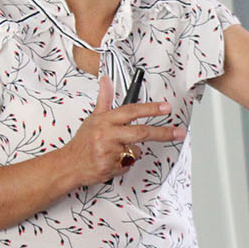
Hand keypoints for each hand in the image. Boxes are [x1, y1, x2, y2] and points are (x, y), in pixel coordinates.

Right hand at [65, 76, 187, 185]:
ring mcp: (109, 152)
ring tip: (117, 151)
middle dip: (163, 133)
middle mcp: (107, 135)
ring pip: (136, 151)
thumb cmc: (83, 142)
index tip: (166, 108)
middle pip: (141, 133)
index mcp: (105, 120)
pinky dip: (125, 163)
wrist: (69, 165)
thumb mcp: (94, 118)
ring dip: (132, 152)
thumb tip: (106, 80)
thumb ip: (104, 99)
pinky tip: (112, 161)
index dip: (150, 109)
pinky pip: (128, 164)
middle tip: (179, 132)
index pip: (131, 111)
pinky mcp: (110, 167)